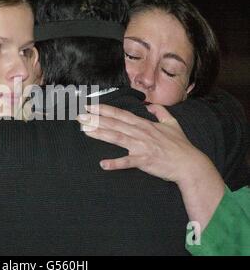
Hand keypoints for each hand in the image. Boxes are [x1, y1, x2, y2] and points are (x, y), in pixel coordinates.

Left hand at [77, 104, 211, 184]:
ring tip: (85, 131)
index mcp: (144, 124)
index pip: (121, 114)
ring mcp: (142, 146)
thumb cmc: (180, 145)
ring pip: (117, 138)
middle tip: (79, 116)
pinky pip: (128, 162)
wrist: (190, 164)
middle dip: (96, 119)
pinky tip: (103, 164)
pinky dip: (116, 163)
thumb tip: (151, 105)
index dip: (104, 109)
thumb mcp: (172, 123)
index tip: (90, 105)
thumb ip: (160, 112)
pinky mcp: (145, 161)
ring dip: (100, 134)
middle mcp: (140, 133)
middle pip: (114, 123)